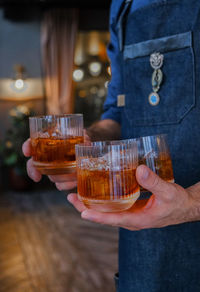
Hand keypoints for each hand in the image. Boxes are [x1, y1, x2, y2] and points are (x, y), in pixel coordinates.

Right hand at [22, 130, 90, 189]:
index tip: (27, 152)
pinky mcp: (62, 178)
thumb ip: (84, 136)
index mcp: (46, 143)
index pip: (31, 144)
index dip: (27, 147)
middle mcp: (46, 157)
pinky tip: (74, 182)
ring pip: (50, 176)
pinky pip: (60, 185)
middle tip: (38, 176)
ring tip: (72, 175)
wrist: (87, 149)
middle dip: (36, 171)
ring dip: (59, 178)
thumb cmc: (81, 139)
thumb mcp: (82, 134)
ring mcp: (53, 169)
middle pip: (35, 165)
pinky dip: (66, 185)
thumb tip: (87, 142)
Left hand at [67, 165, 196, 229]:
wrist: (183, 206)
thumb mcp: (168, 192)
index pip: (114, 220)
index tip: (82, 212)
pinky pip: (113, 206)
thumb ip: (154, 182)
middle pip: (104, 216)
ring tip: (76, 194)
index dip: (98, 216)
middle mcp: (131, 219)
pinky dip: (102, 200)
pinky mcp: (131, 208)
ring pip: (107, 211)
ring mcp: (130, 214)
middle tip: (71, 197)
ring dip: (91, 204)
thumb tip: (138, 170)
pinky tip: (96, 191)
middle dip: (86, 208)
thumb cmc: (177, 202)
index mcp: (139, 220)